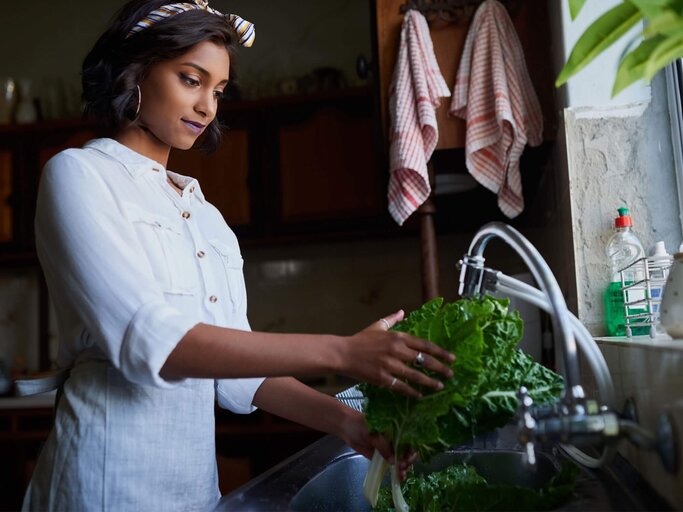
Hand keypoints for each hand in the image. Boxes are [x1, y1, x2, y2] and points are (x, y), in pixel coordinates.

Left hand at [339, 409, 416, 480]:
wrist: (346, 427)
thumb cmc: (360, 424)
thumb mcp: (373, 433)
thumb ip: (383, 446)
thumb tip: (393, 461)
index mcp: (395, 429)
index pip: (408, 440)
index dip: (410, 450)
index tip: (407, 458)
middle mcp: (394, 439)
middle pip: (406, 451)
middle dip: (407, 460)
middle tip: (402, 467)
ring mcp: (388, 448)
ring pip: (400, 459)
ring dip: (403, 468)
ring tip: (401, 475)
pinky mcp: (381, 456)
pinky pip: (391, 464)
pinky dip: (396, 471)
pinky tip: (398, 477)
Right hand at [340, 310, 454, 397]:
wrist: (343, 353)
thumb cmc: (360, 340)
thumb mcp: (377, 326)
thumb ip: (392, 320)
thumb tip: (402, 312)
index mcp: (398, 336)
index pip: (425, 345)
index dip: (440, 352)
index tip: (452, 358)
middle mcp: (397, 350)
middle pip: (424, 360)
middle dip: (440, 368)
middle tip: (451, 374)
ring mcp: (390, 364)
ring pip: (416, 375)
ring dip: (430, 382)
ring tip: (440, 387)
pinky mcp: (383, 378)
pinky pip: (402, 386)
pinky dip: (412, 392)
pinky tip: (420, 395)